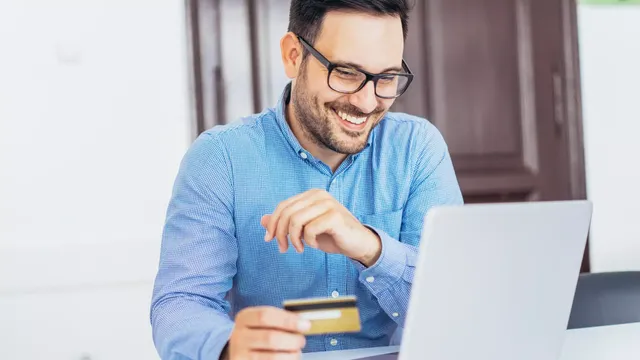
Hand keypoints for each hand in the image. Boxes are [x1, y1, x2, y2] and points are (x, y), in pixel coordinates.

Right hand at [225, 306, 309, 359]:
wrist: (237, 350)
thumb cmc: (256, 333)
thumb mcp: (260, 322)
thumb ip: (278, 320)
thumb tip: (303, 323)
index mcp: (244, 318)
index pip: (266, 315)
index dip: (288, 320)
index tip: (306, 324)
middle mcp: (239, 336)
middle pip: (271, 338)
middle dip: (292, 340)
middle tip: (301, 341)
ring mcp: (240, 355)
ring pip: (272, 356)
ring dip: (291, 355)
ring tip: (296, 352)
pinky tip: (288, 358)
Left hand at [261, 189, 381, 266]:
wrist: (358, 244)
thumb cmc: (332, 235)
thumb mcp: (305, 229)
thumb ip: (286, 223)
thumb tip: (262, 220)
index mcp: (311, 194)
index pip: (283, 206)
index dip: (272, 223)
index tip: (269, 239)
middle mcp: (319, 195)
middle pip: (287, 213)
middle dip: (280, 233)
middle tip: (283, 248)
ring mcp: (328, 204)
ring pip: (296, 221)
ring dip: (294, 239)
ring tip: (299, 248)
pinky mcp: (335, 216)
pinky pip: (310, 230)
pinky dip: (308, 241)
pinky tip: (315, 245)